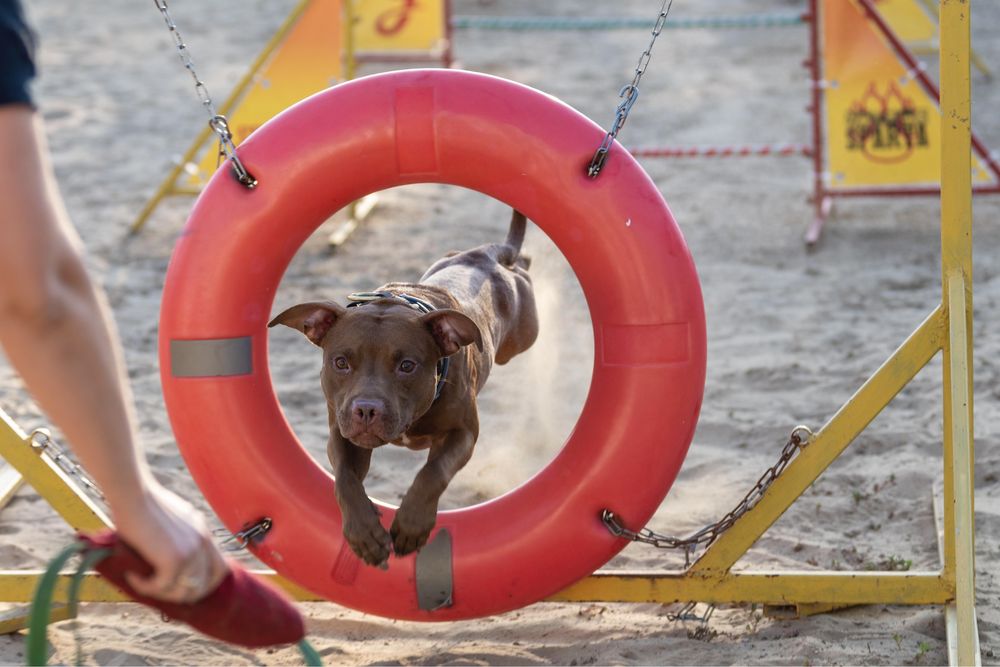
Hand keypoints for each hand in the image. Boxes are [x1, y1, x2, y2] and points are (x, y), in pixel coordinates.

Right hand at [112, 481, 227, 603]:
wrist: (134, 493)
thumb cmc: (145, 503)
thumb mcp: (175, 520)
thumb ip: (182, 538)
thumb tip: (172, 562)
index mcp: (204, 533)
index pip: (220, 568)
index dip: (206, 585)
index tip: (186, 589)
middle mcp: (203, 543)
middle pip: (205, 585)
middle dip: (184, 595)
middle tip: (160, 592)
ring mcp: (191, 552)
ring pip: (183, 591)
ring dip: (162, 593)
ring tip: (142, 582)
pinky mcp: (173, 559)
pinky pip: (162, 587)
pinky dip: (145, 586)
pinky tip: (133, 576)